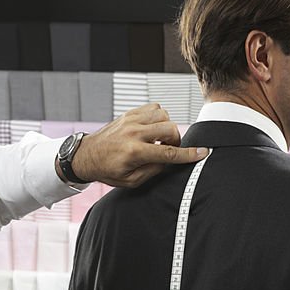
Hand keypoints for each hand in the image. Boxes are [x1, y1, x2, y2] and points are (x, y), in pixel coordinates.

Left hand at [68, 103, 208, 187]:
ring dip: (166, 128)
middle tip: (167, 149)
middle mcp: (134, 133)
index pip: (168, 152)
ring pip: (164, 115)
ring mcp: (132, 120)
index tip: (202, 153)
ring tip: (158, 139)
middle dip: (175, 140)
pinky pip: (154, 108)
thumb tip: (169, 161)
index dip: (188, 154)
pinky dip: (158, 118)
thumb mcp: (130, 181)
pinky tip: (152, 129)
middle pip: (170, 129)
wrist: (87, 155)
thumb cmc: (107, 170)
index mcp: (134, 153)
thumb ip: (153, 171)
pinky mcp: (130, 113)